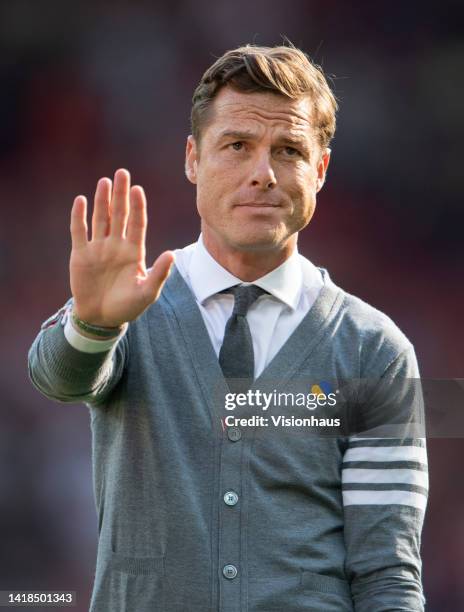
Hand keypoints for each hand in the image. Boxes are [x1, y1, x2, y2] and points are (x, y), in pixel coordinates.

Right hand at [69, 168, 173, 326]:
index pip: (137, 224)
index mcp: (134, 252)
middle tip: (122, 173)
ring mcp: (98, 249)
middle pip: (119, 215)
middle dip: (121, 195)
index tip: (138, 189)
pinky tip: (80, 200)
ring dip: (101, 201)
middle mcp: (117, 246)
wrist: (102, 318)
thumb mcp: (147, 293)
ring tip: (104, 181)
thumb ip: (159, 273)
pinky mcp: (81, 255)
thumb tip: (172, 254)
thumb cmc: (127, 307)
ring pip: (101, 219)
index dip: (138, 207)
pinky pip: (79, 231)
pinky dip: (79, 217)